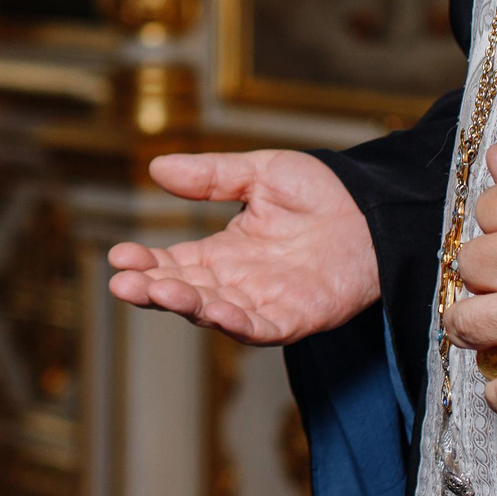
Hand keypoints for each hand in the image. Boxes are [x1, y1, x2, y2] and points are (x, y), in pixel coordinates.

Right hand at [106, 151, 379, 344]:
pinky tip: (209, 310)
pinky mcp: (297, 318)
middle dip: (152, 288)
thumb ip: (211, 176)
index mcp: (226, 252)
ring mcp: (266, 303)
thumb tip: (156, 167)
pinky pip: (259, 328)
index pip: (175, 262)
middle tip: (122, 281)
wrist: (378, 207)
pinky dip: (233, 323)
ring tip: (156, 289)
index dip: (146, 262)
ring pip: (215, 313)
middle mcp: (240, 283)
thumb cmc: (325, 191)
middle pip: (186, 292)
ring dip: (185, 305)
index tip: (118, 255)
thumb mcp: (259, 173)